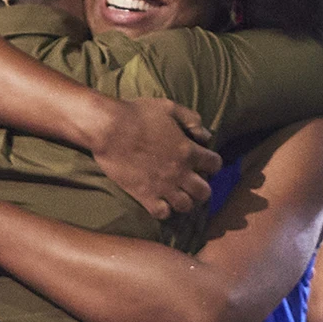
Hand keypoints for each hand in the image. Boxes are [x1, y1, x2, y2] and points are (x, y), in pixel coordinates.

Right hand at [91, 98, 220, 219]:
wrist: (108, 127)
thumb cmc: (137, 114)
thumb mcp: (169, 107)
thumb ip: (192, 119)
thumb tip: (205, 135)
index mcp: (188, 151)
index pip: (215, 164)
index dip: (212, 164)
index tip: (205, 162)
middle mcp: (180, 172)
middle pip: (205, 192)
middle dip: (202, 188)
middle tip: (193, 182)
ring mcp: (163, 186)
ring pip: (186, 206)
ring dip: (185, 201)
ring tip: (178, 194)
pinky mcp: (144, 195)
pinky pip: (162, 213)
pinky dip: (163, 210)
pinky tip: (159, 201)